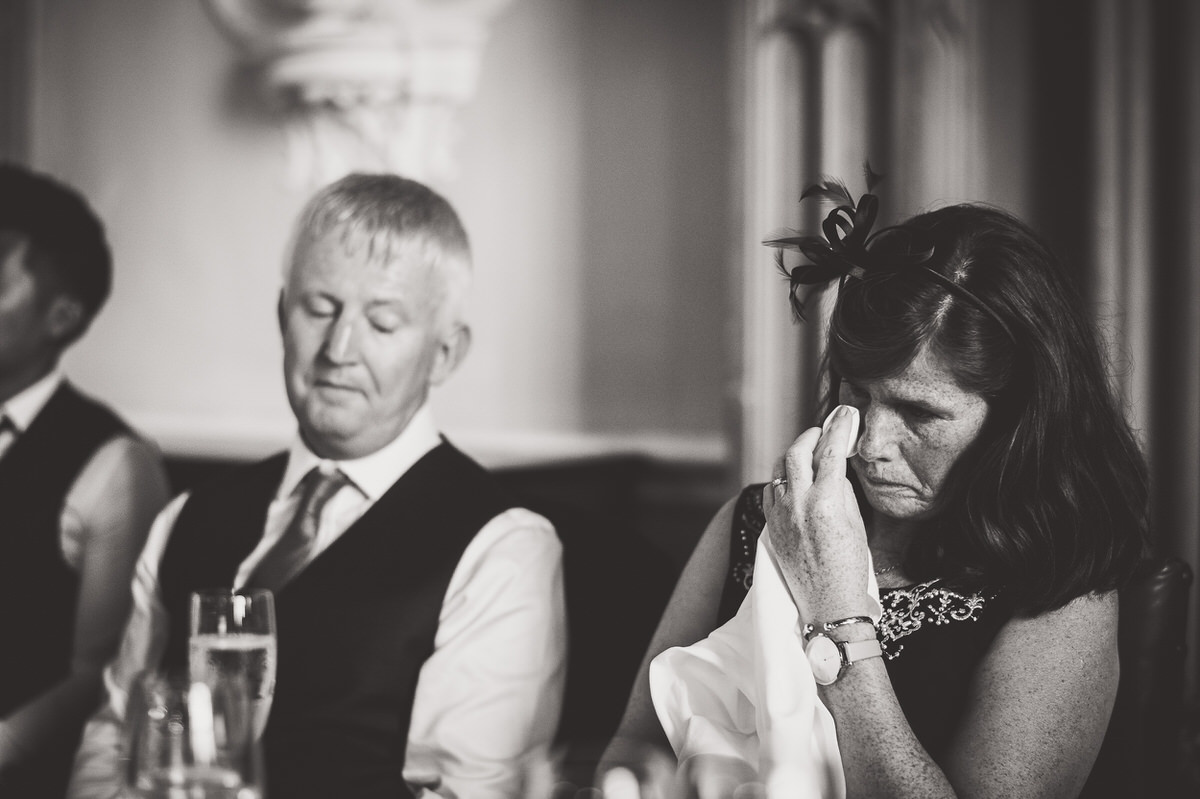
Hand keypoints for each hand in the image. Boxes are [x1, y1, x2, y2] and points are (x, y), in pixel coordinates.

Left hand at [763, 405, 871, 622]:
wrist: (829, 604)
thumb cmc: (851, 567)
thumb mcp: (856, 523)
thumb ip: (841, 491)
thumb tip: (834, 469)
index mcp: (826, 502)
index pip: (831, 452)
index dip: (838, 428)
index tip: (844, 415)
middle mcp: (798, 504)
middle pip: (797, 452)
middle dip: (811, 435)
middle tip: (822, 430)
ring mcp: (781, 514)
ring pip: (779, 470)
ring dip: (793, 455)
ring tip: (808, 451)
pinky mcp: (771, 525)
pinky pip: (771, 491)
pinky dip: (781, 479)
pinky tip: (792, 478)